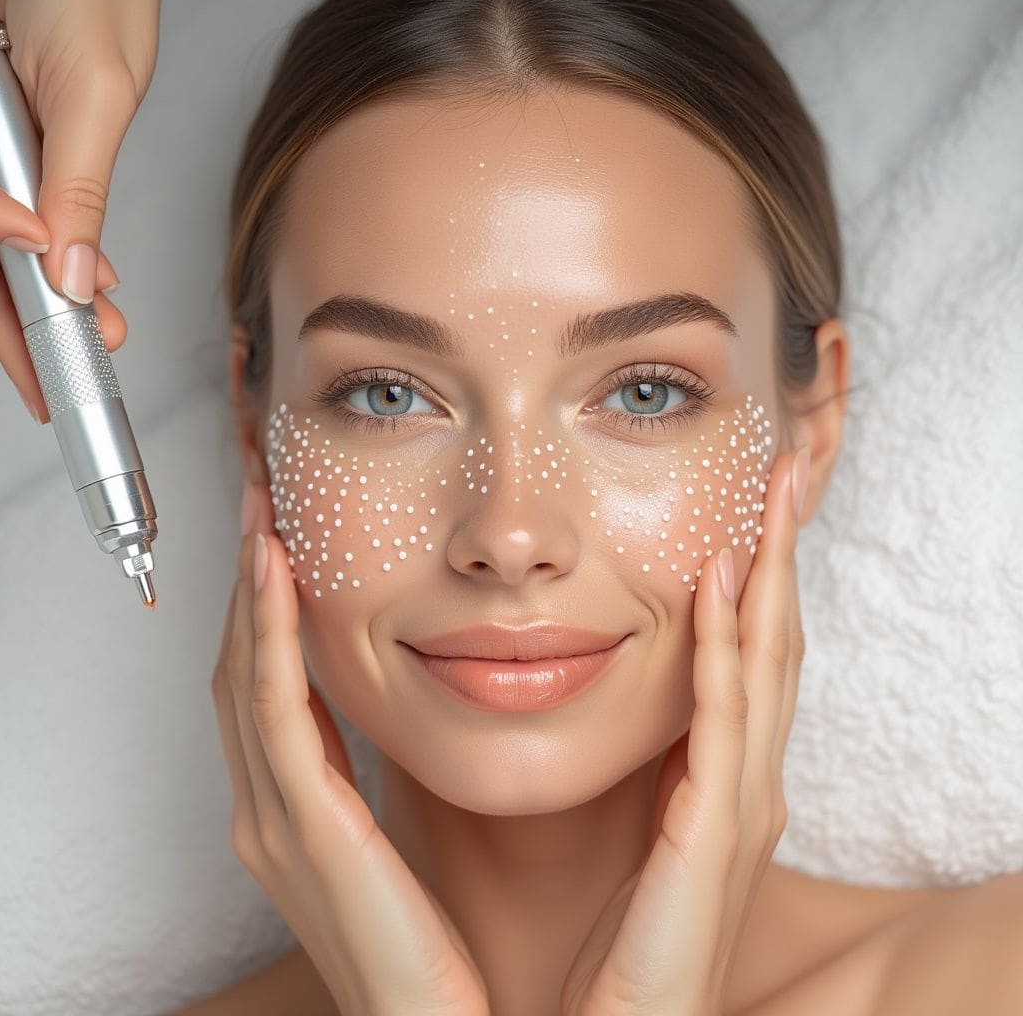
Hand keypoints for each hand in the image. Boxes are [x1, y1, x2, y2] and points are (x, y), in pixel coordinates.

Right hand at [0, 0, 158, 423]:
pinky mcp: (20, 142)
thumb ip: (77, 182)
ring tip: (92, 343)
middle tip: (55, 383)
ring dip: (43, 299)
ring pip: (5, 244)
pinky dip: (57, 251)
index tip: (48, 320)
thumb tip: (72, 270)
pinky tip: (85, 284)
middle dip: (21, 324)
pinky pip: (30, 208)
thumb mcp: (90, 92)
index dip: (2, 279)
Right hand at [211, 478, 490, 1015]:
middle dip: (246, 581)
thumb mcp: (393, 838)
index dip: (266, 606)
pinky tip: (276, 574)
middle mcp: (267, 808)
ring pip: (245, 674)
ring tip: (261, 514)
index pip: (266, 681)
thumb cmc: (428, 940)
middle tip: (260, 501)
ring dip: (249, 590)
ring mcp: (273, 820)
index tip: (281, 536)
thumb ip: (377, 775)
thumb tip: (408, 697)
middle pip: (239, 665)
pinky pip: (273, 710)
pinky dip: (269, 636)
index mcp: (293, 808)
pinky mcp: (302, 830)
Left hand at [561, 447, 806, 1015]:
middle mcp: (748, 781)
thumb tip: (622, 695)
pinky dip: (727, 644)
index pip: (751, 653)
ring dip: (770, 574)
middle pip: (776, 641)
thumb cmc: (620, 937)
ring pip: (766, 662)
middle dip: (783, 553)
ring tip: (773, 495)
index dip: (759, 575)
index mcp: (725, 777)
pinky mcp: (715, 830)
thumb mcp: (636, 825)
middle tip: (786, 470)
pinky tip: (722, 580)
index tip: (753, 502)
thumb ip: (646, 762)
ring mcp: (741, 804)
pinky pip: (722, 716)